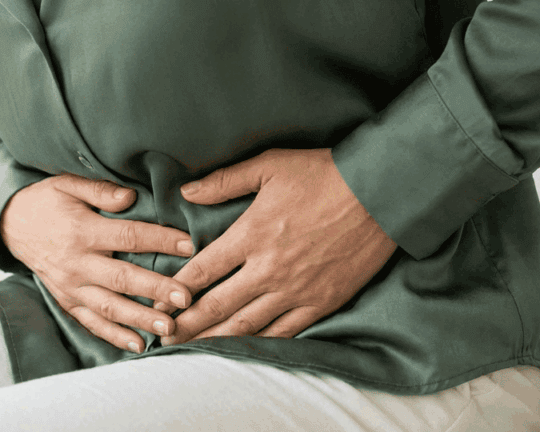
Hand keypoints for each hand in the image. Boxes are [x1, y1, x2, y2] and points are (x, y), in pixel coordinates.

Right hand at [0, 175, 194, 352]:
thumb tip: (130, 196)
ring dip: (140, 319)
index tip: (189, 244)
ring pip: (109, 307)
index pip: (128, 236)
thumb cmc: (46, 200)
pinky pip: (91, 322)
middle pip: (122, 278)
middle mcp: (77, 263)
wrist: (10, 223)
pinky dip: (114, 335)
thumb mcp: (67, 184)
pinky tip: (139, 344)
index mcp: (82, 231)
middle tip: (185, 298)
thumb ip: (100, 190)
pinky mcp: (66, 300)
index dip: (160, 240)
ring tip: (168, 327)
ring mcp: (70, 286)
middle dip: (156, 289)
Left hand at [162, 148, 396, 344]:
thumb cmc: (324, 173)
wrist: (382, 193)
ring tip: (192, 351)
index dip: (175, 290)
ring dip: (215, 340)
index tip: (157, 302)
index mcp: (251, 234)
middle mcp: (268, 269)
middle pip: (216, 305)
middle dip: (186, 325)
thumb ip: (224, 182)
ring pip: (246, 325)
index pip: (201, 270)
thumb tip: (186, 192)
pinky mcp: (321, 303)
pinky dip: (258, 343)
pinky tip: (241, 351)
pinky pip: (283, 331)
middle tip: (162, 337)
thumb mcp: (270, 165)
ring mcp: (295, 290)